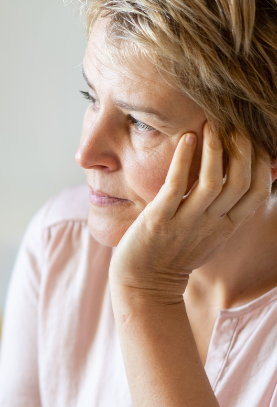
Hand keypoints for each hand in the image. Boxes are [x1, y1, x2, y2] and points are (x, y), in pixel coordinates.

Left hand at [110, 124, 271, 303]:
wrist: (144, 283)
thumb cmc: (175, 254)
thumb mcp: (211, 234)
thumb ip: (228, 211)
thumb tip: (246, 182)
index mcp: (226, 226)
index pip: (257, 191)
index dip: (262, 162)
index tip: (256, 138)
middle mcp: (211, 224)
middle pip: (240, 182)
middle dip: (242, 149)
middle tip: (235, 123)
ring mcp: (185, 222)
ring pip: (212, 182)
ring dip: (214, 150)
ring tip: (211, 124)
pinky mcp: (159, 220)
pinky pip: (176, 185)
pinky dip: (183, 160)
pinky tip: (186, 138)